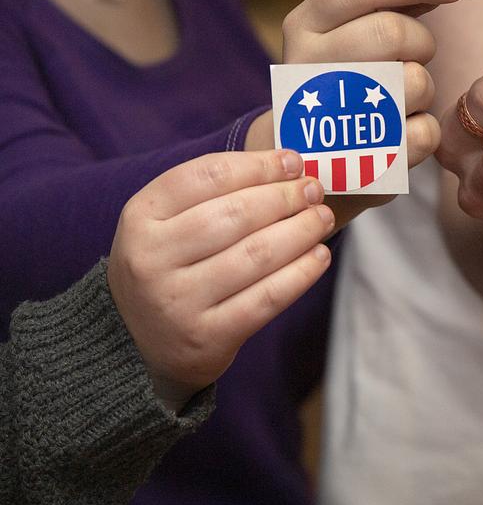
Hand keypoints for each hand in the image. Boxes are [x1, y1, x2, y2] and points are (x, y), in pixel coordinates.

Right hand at [107, 150, 335, 410]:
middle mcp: (151, 258)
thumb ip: (213, 192)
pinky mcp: (207, 337)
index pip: (207, 176)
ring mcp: (178, 302)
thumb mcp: (164, 222)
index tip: (293, 161)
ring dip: (300, 230)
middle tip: (313, 189)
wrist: (137, 343)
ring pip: (256, 255)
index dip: (257, 165)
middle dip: (284, 197)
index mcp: (140, 217)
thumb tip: (288, 166)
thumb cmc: (168, 265)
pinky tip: (318, 256)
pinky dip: (301, 273)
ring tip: (321, 218)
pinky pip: (266, 298)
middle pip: (236, 214)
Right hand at [246, 0, 463, 222]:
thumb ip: (389, 1)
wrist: (309, 160)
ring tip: (400, 95)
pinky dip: (426, 127)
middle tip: (415, 54)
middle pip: (393, 32)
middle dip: (421, 41)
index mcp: (305, 24)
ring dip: (423, 87)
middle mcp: (309, 66)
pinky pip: (425, 130)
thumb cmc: (343, 80)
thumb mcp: (346, 31)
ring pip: (415, 81)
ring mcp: (330, 115)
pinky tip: (403, 127)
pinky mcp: (361, 160)